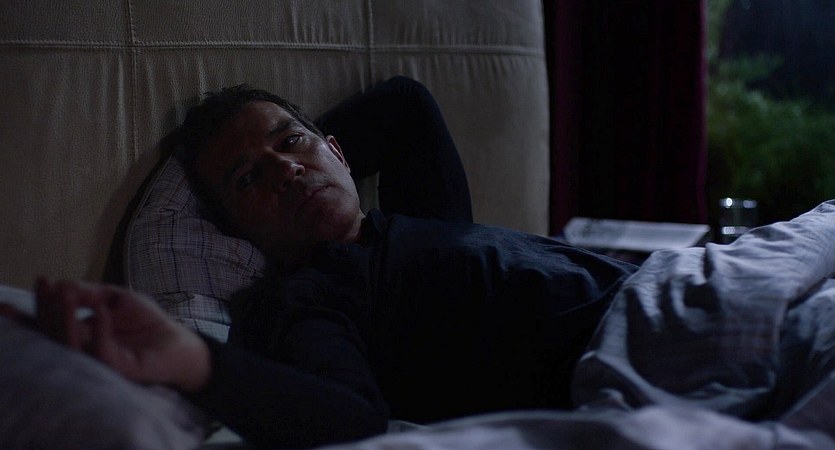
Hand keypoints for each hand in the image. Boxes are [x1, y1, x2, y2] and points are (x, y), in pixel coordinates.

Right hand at [35, 278, 210, 391]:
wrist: (177, 342)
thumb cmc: (145, 322)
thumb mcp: (115, 299)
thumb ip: (90, 293)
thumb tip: (62, 285)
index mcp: (78, 336)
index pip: (51, 322)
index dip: (42, 303)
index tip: (41, 279)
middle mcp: (83, 352)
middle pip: (53, 334)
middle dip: (48, 308)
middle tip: (48, 285)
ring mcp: (98, 363)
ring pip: (71, 346)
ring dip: (65, 317)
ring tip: (65, 292)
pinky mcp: (118, 370)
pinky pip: (102, 352)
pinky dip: (100, 329)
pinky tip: (101, 309)